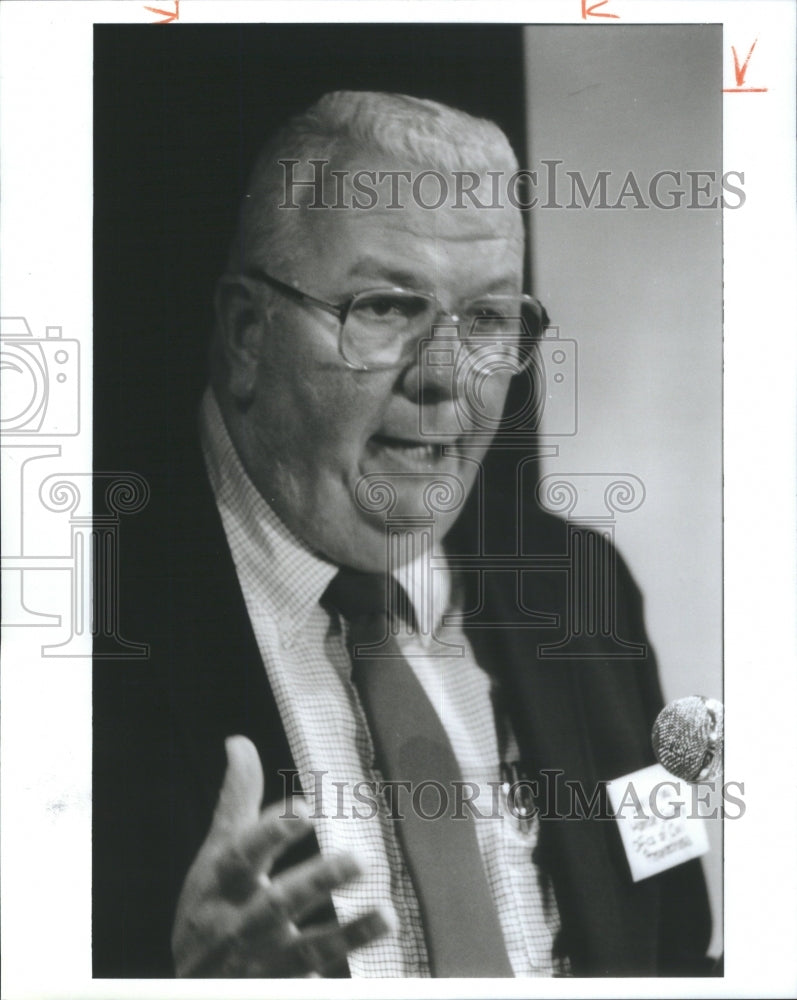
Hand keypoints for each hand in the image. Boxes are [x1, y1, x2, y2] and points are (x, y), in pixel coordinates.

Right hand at [172, 735, 391, 976]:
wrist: (188, 991)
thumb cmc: (210, 908)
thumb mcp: (216, 857)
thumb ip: (236, 802)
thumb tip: (239, 741)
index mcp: (222, 884)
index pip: (244, 854)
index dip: (272, 832)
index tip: (306, 809)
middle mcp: (237, 925)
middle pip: (277, 904)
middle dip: (317, 881)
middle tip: (361, 858)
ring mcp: (260, 965)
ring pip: (306, 951)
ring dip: (348, 933)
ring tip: (388, 912)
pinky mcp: (280, 988)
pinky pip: (315, 982)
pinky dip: (345, 970)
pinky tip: (385, 947)